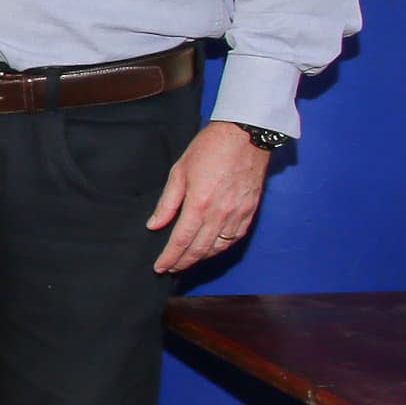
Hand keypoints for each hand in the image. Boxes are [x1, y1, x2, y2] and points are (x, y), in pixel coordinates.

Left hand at [147, 121, 271, 273]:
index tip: (160, 267)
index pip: (181, 241)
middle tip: (171, 268)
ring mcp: (238, 215)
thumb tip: (154, 225)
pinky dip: (221, 248)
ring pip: (218, 247)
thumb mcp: (180, 171)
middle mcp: (220, 214)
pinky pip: (234, 238)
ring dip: (201, 258)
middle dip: (183, 262)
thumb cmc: (210, 149)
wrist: (246, 136)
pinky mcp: (250, 212)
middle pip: (199, 249)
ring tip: (187, 261)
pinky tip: (211, 249)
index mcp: (199, 204)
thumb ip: (167, 202)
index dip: (170, 257)